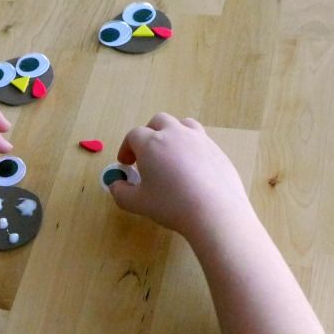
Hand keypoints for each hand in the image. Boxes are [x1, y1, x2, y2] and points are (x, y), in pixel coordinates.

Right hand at [109, 113, 252, 236]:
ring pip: (182, 124)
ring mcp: (199, 139)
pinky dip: (191, 148)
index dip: (126, 148)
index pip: (133, 135)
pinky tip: (192, 170)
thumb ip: (120, 192)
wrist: (215, 212)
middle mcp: (175, 134)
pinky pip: (200, 140)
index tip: (126, 164)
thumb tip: (115, 184)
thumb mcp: (137, 203)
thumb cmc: (171, 205)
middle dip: (148, 134)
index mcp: (151, 143)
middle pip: (158, 121)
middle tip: (146, 155)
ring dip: (172, 134)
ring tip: (171, 154)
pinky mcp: (217, 150)